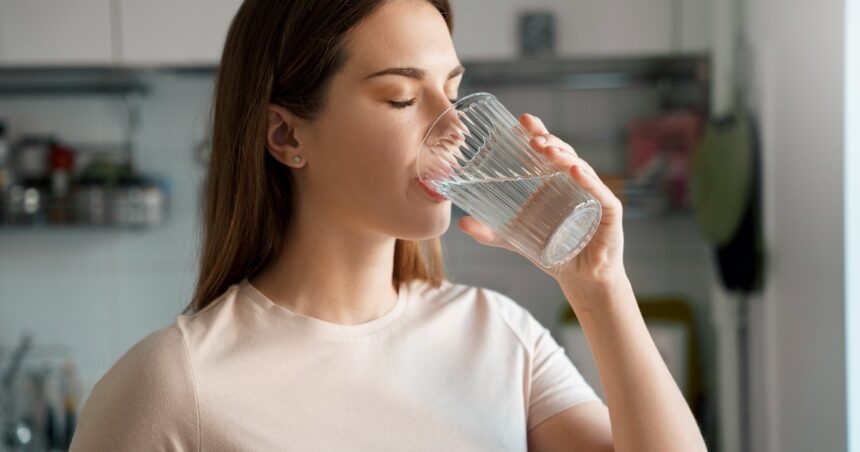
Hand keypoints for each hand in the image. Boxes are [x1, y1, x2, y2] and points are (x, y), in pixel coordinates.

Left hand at [458, 113, 626, 287]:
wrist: (581, 278)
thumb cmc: (554, 252)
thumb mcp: (516, 239)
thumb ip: (490, 232)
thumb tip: (461, 223)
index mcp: (556, 182)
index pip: (548, 151)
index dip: (537, 133)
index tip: (521, 121)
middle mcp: (576, 183)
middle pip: (564, 154)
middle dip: (548, 141)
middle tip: (531, 136)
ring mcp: (594, 194)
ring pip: (581, 168)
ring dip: (564, 156)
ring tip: (547, 149)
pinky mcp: (609, 212)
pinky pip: (599, 193)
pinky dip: (588, 181)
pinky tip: (575, 171)